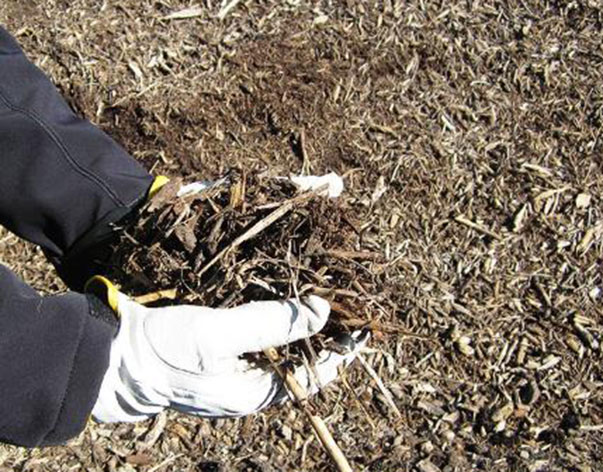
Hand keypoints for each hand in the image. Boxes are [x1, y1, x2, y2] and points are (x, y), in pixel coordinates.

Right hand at [90, 280, 367, 421]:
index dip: (342, 350)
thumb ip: (271, 323)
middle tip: (345, 306)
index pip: (315, 376)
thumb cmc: (163, 350)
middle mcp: (250, 389)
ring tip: (322, 301)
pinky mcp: (220, 360)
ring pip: (282, 353)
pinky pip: (260, 345)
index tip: (362, 324)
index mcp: (255, 394)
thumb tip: (321, 312)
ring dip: (302, 329)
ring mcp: (234, 376)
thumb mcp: (218, 334)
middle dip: (325, 338)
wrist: (112, 358)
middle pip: (301, 365)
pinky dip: (276, 326)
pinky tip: (280, 305)